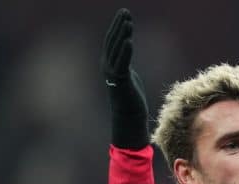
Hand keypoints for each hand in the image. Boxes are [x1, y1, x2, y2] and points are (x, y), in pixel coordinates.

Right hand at [102, 8, 149, 148]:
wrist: (129, 117)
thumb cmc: (131, 99)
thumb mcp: (128, 75)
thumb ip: (125, 63)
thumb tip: (127, 51)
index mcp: (109, 64)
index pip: (111, 40)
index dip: (117, 26)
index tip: (124, 14)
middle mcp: (107, 67)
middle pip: (112, 41)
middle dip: (119, 26)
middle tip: (126, 12)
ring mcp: (112, 74)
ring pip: (117, 50)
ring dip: (123, 35)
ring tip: (128, 22)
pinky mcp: (120, 81)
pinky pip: (122, 63)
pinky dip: (125, 51)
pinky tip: (129, 40)